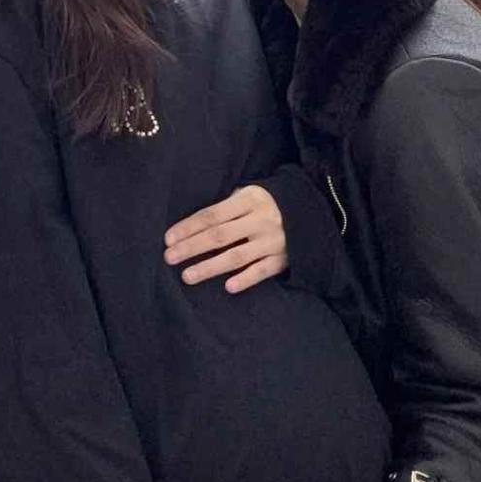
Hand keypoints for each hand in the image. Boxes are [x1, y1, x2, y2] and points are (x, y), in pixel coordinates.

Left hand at [164, 185, 286, 292]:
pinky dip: (245, 279)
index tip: (168, 239)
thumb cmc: (267, 204)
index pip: (212, 214)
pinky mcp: (282, 260)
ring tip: (187, 276)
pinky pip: (262, 271)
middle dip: (192, 247)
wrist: (312, 213)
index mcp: (249, 200)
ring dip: (210, 267)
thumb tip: (192, 224)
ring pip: (237, 256)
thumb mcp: (250, 194)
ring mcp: (272, 241)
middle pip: (220, 235)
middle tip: (169, 258)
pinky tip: (227, 287)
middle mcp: (260, 220)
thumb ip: (226, 206)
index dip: (189, 227)